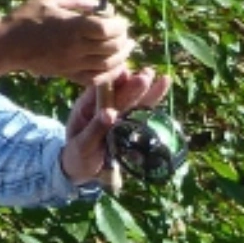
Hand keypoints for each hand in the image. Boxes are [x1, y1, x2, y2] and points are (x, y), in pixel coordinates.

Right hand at [0, 0, 135, 91]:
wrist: (8, 45)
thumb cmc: (28, 17)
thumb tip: (99, 4)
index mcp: (73, 26)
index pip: (107, 28)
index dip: (119, 24)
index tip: (118, 19)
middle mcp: (76, 47)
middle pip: (112, 47)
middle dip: (123, 39)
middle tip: (124, 33)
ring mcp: (73, 64)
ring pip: (107, 65)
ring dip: (121, 57)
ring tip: (126, 48)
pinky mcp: (68, 75)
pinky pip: (95, 79)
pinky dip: (109, 74)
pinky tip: (114, 66)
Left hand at [60, 68, 173, 183]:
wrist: (84, 169)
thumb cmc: (78, 156)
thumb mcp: (82, 145)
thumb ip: (95, 129)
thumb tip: (110, 114)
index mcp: (87, 107)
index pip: (101, 90)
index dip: (114, 81)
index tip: (125, 73)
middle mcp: (105, 106)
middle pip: (121, 93)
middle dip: (134, 85)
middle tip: (147, 75)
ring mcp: (119, 114)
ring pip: (135, 99)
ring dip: (147, 89)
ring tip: (162, 78)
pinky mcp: (130, 122)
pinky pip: (143, 110)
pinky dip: (153, 98)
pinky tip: (164, 83)